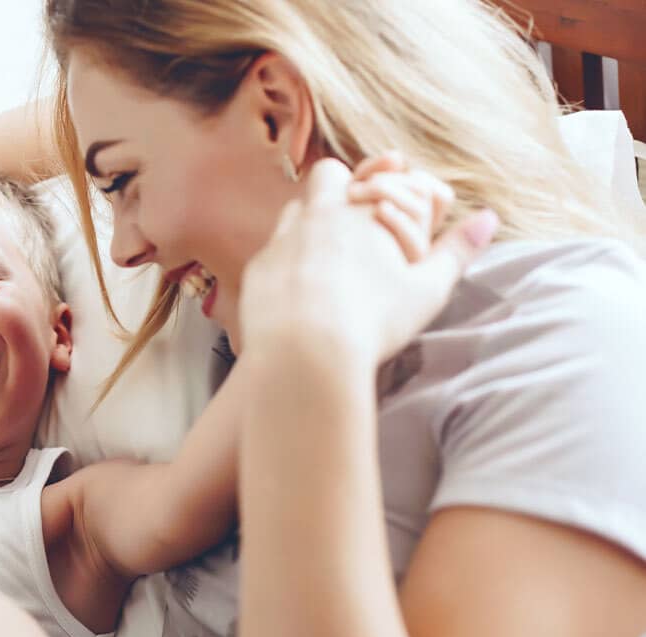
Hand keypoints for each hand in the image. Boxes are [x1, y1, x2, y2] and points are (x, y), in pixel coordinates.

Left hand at [238, 158, 497, 367]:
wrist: (304, 353)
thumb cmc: (372, 320)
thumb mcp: (427, 288)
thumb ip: (457, 251)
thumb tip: (490, 218)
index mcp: (358, 212)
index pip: (363, 173)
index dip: (373, 183)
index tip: (381, 205)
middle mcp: (315, 216)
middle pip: (323, 180)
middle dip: (336, 193)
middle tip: (354, 227)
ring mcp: (280, 240)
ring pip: (292, 214)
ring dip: (308, 226)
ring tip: (328, 261)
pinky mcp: (257, 271)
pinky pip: (270, 254)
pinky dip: (284, 265)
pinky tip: (298, 293)